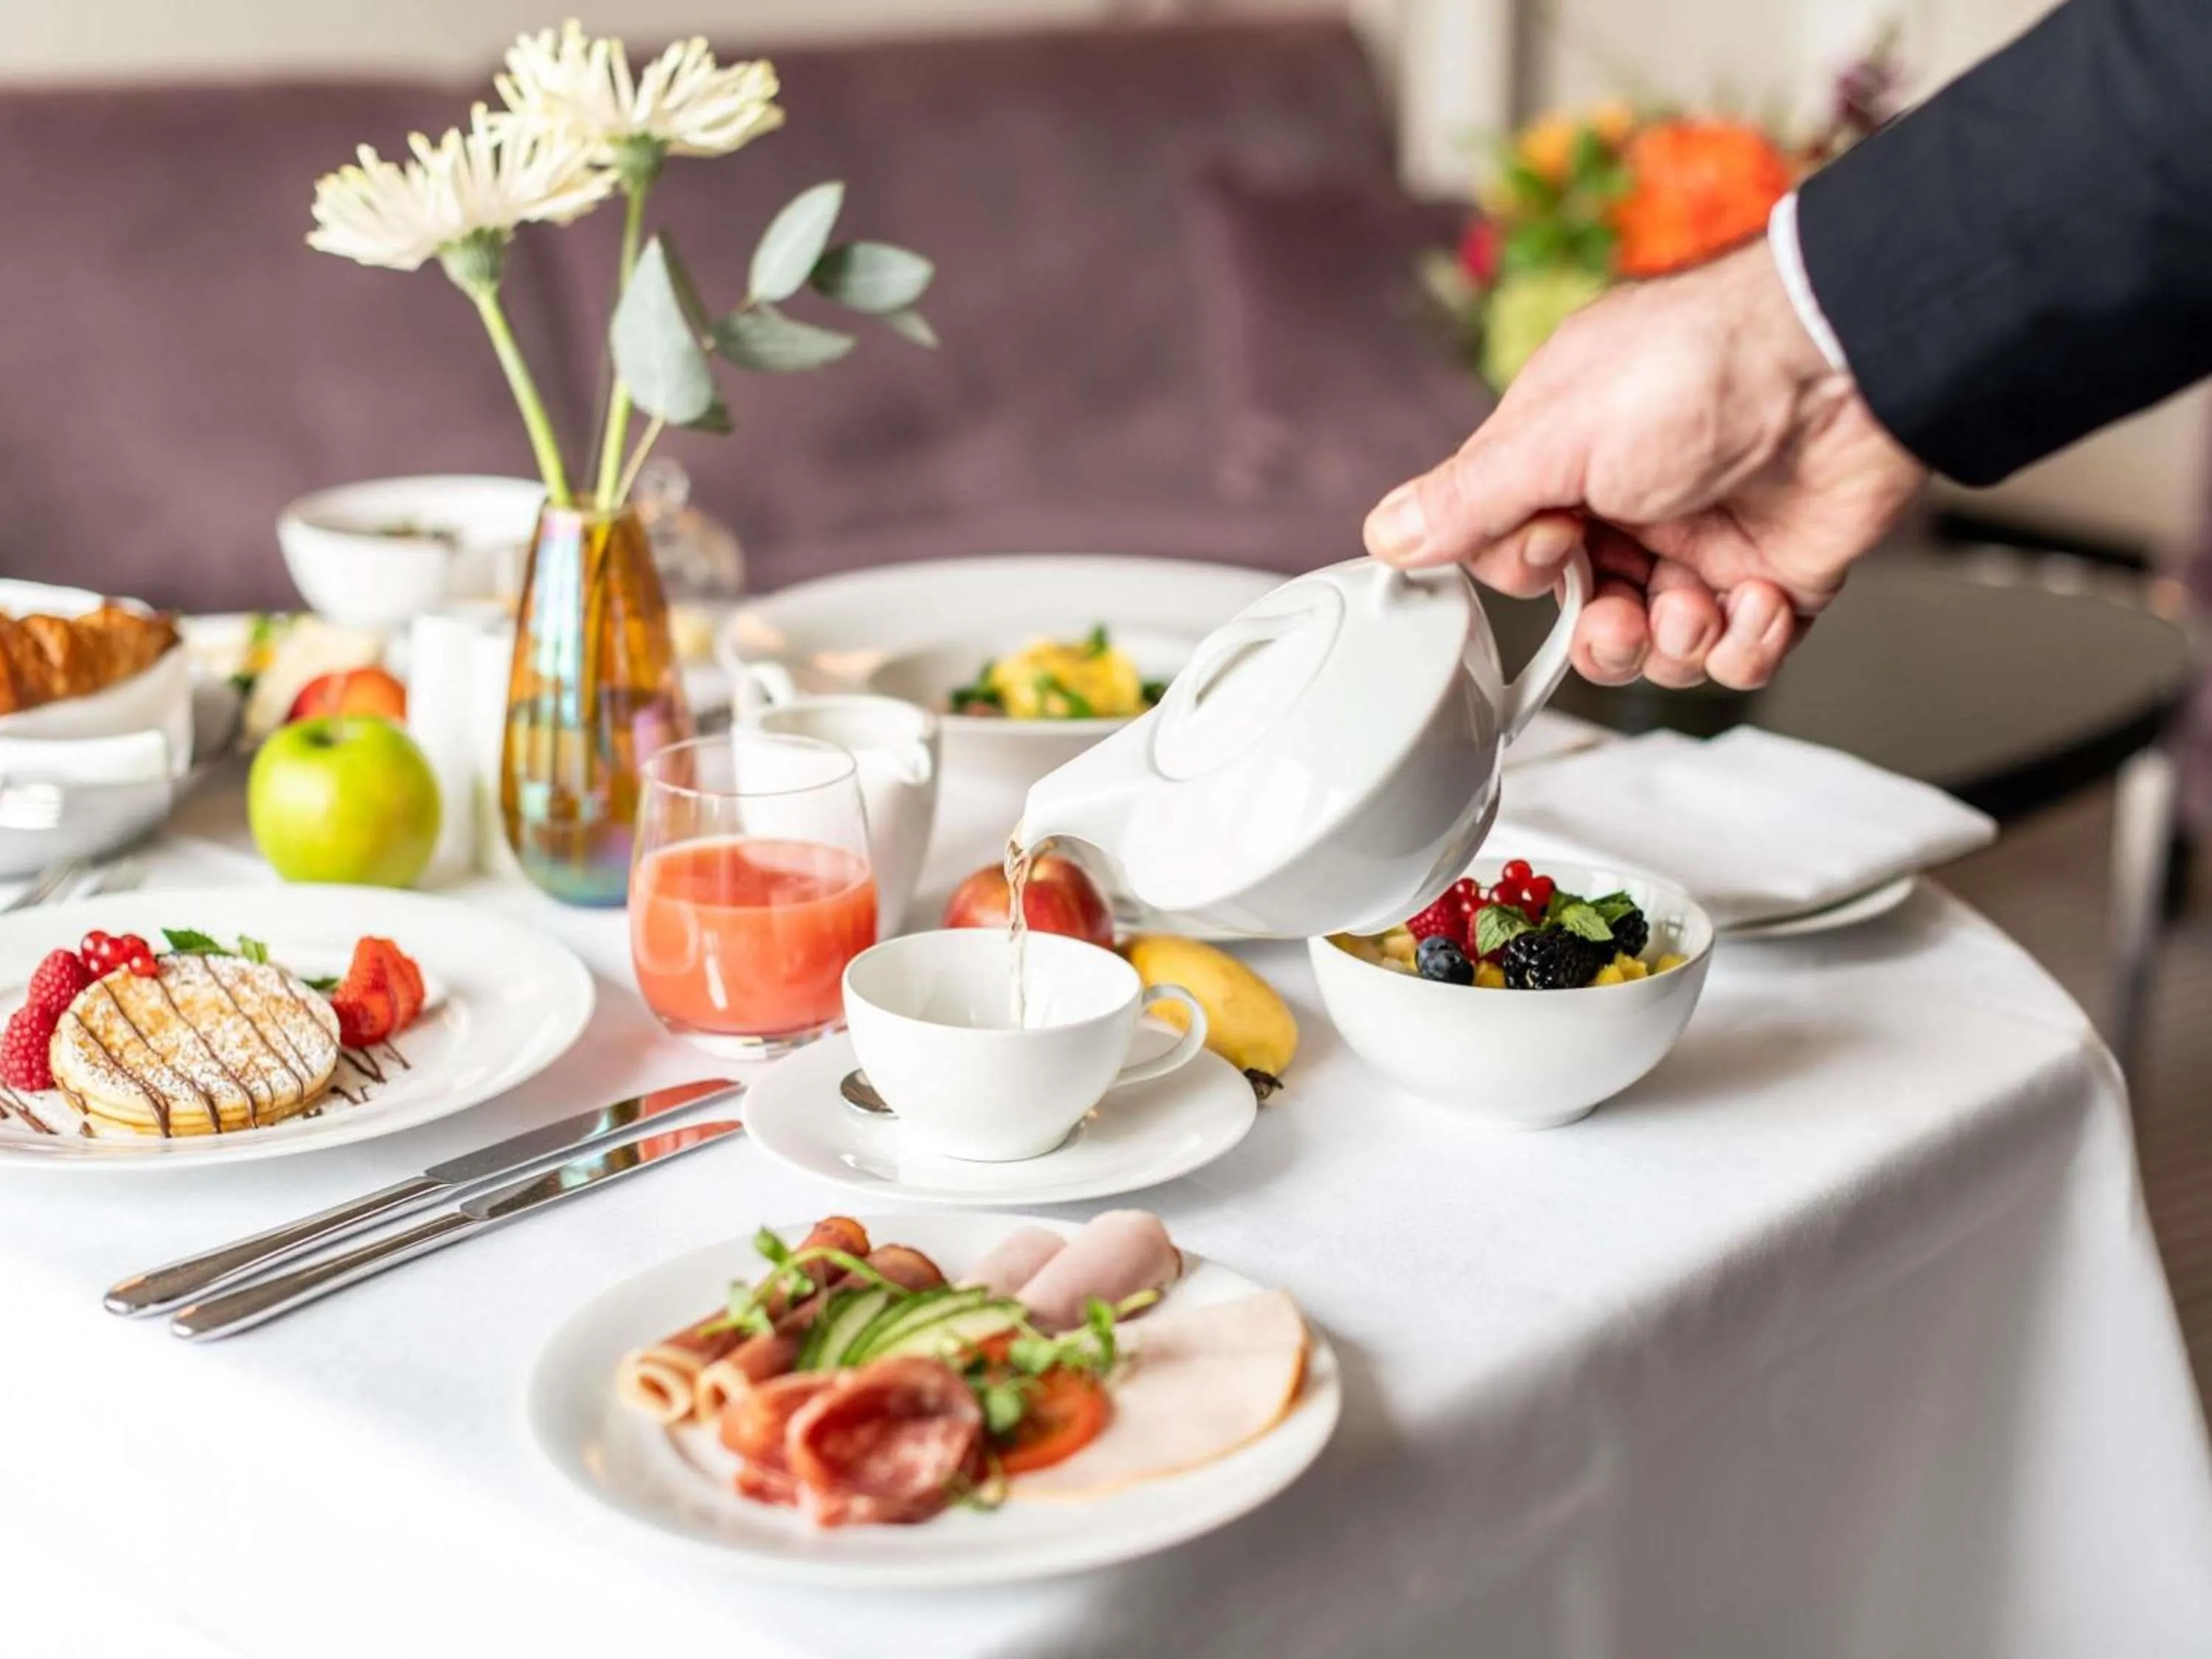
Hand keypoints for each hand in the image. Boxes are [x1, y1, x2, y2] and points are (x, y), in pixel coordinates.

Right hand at [1362, 240, 1926, 688]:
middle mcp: (1633, 504)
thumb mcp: (1556, 435)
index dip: (1532, 572)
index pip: (1517, 556)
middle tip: (1624, 611)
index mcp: (1568, 459)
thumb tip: (1385, 535)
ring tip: (1700, 601)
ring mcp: (1707, 542)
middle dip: (1601, 635)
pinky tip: (1757, 603)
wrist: (1849, 363)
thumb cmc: (1698, 370)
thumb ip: (1471, 499)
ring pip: (1660, 648)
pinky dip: (1746, 646)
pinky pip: (1742, 654)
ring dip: (1675, 643)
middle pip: (1584, 616)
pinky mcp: (1778, 576)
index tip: (1560, 543)